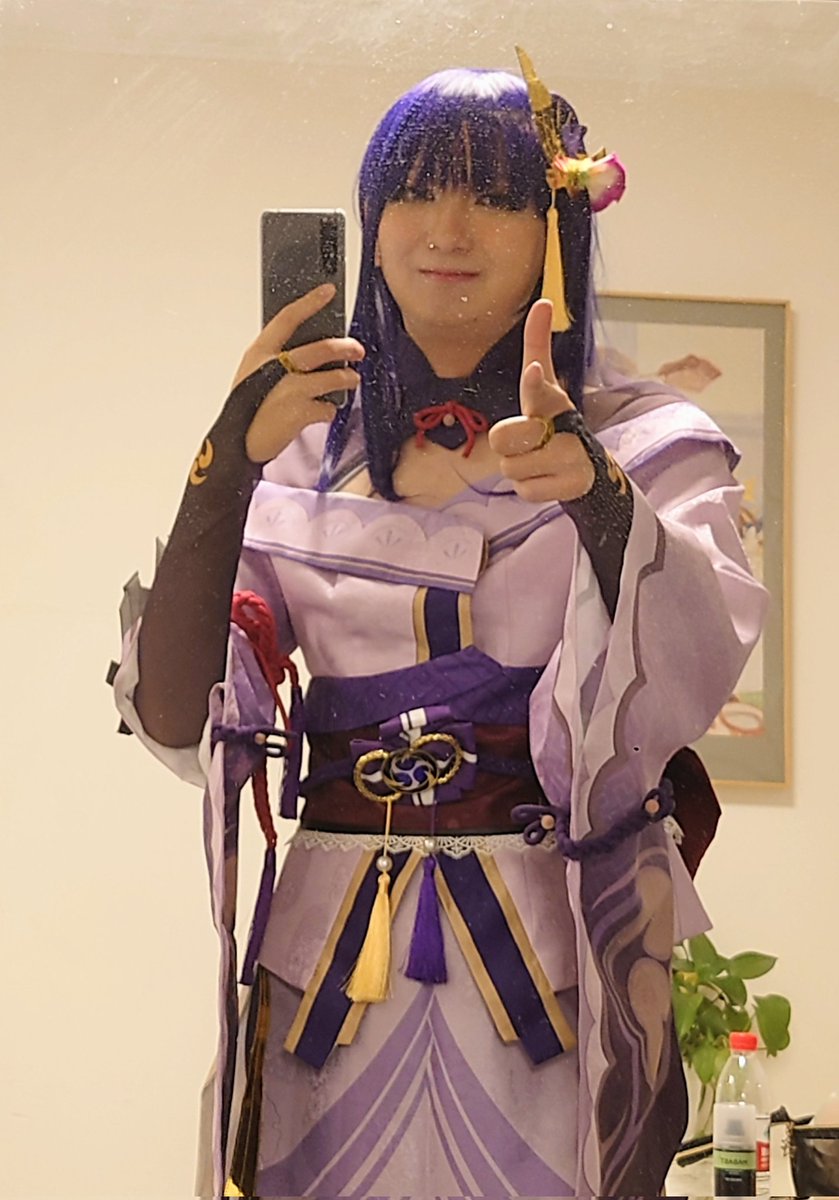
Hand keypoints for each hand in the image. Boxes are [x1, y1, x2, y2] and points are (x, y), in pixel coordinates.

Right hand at [234, 284, 364, 463]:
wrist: (237, 443)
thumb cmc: (246, 408)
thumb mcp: (253, 374)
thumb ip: (276, 360)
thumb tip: (310, 350)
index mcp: (260, 353)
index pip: (288, 318)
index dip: (310, 302)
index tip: (327, 291)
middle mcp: (275, 368)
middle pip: (321, 348)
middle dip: (345, 347)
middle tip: (357, 349)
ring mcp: (289, 390)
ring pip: (332, 377)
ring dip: (347, 378)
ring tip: (351, 380)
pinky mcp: (300, 413)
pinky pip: (328, 408)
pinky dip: (329, 410)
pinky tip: (323, 412)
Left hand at [488, 299, 594, 501]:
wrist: (586, 467)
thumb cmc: (553, 422)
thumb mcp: (543, 387)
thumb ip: (538, 347)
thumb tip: (544, 301)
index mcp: (550, 400)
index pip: (539, 388)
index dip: (535, 382)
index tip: (533, 373)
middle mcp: (563, 426)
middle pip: (505, 437)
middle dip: (507, 444)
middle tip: (528, 441)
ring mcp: (569, 457)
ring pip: (511, 468)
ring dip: (518, 468)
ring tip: (539, 461)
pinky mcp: (570, 486)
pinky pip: (525, 491)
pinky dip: (532, 488)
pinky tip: (549, 478)